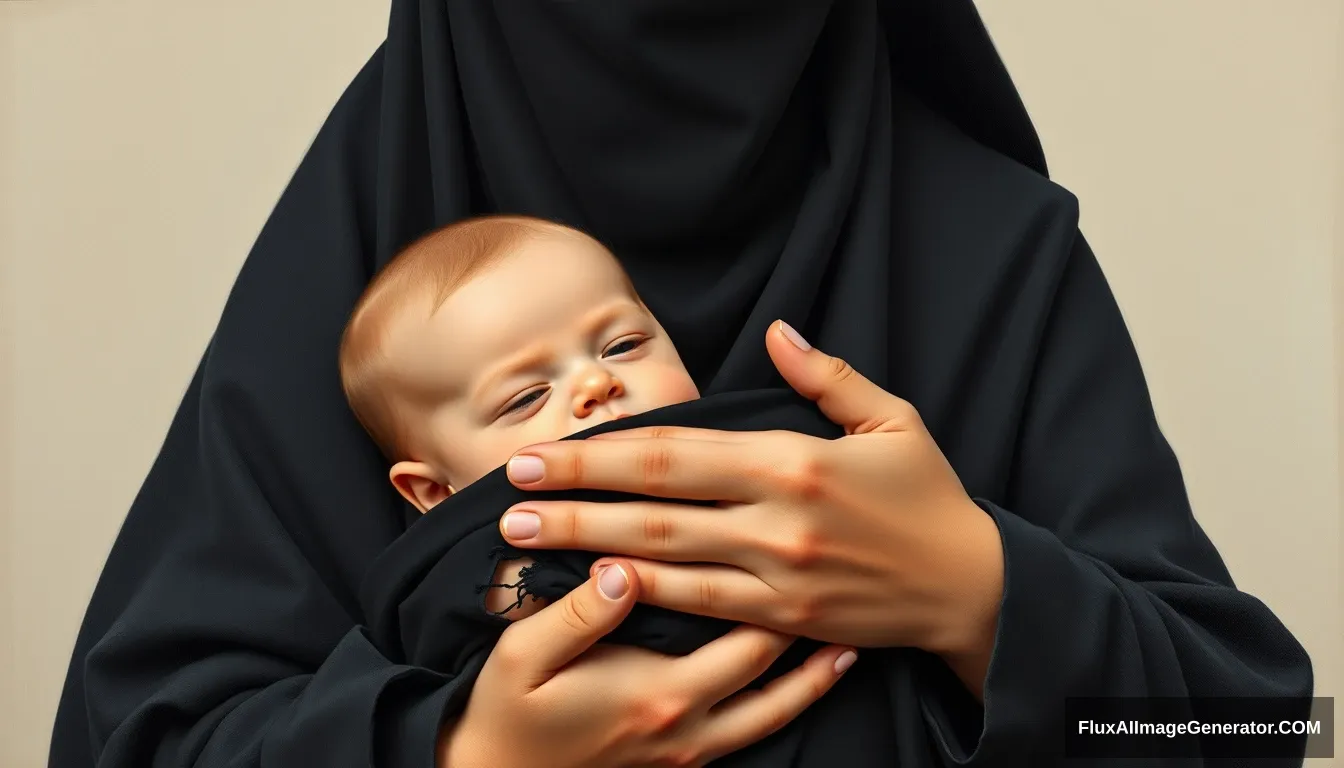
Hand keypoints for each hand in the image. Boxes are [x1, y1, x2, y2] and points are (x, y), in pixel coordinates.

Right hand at [441, 559, 856, 767]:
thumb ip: (577, 615)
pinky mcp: (683, 760)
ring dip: (814, 677)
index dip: (777, 590)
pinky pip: (753, 731)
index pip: (738, 634)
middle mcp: (688, 724)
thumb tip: (623, 567)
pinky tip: (803, 682)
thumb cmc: (507, 711)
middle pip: (770, 668)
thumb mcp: (524, 656)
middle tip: (843, 578)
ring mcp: (690, 748)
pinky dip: (787, 704)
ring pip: (776, 712)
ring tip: (853, 642)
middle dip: (807, 622)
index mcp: (656, 691)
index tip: (804, 545)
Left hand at [497, 321, 1004, 693]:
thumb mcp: (893, 418)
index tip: (544, 450)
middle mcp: (777, 520)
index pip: (675, 452)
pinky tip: (596, 589)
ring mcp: (778, 575)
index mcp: (794, 460)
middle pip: (653, 506)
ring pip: (664, 560)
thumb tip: (777, 330)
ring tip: (527, 543)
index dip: (601, 452)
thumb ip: (827, 376)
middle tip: (508, 498)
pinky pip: (702, 607)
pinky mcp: (785, 619)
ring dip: (589, 549)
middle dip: (573, 501)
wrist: (972, 588)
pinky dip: (645, 597)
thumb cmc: (929, 496)